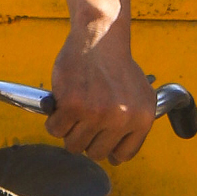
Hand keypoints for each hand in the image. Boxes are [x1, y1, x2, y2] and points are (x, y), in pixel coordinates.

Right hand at [47, 31, 156, 161]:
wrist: (99, 37)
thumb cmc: (116, 65)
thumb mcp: (140, 96)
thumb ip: (134, 126)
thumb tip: (117, 158)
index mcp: (142, 119)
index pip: (122, 155)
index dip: (108, 148)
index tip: (99, 138)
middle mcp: (122, 119)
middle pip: (96, 153)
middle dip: (87, 139)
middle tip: (84, 119)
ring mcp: (97, 113)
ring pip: (74, 145)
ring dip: (69, 131)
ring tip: (74, 111)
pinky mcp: (73, 105)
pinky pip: (55, 130)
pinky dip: (54, 120)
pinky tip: (62, 105)